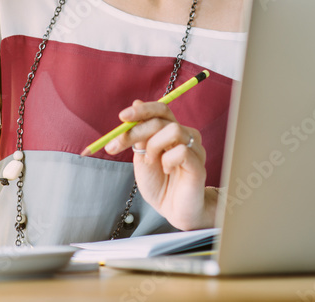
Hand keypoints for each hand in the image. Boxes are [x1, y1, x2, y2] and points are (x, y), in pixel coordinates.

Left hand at [103, 100, 216, 229]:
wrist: (174, 211)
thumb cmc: (160, 185)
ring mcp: (194, 149)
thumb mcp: (142, 157)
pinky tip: (167, 170)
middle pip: (161, 119)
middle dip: (135, 130)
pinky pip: (181, 151)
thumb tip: (135, 103)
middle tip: (116, 145)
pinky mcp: (198, 164)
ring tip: (151, 162)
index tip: (122, 116)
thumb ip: (140, 135)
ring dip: (154, 146)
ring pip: (173, 130)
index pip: (161, 110)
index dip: (142, 110)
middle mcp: (186, 136)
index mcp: (172, 132)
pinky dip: (167, 161)